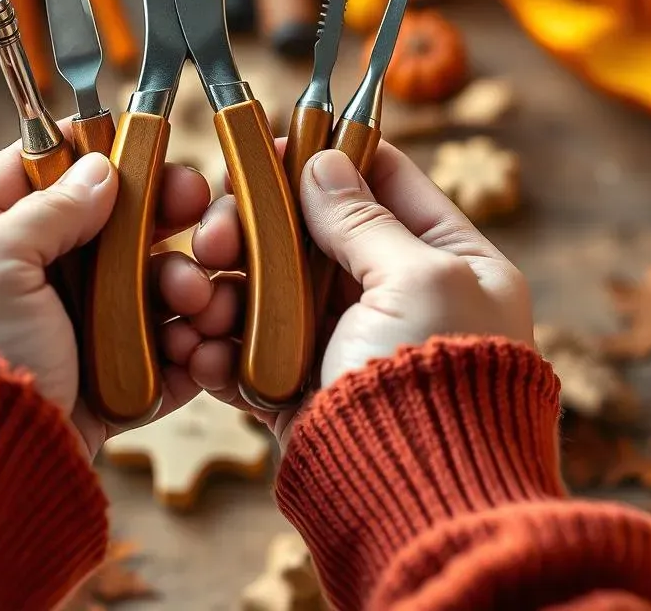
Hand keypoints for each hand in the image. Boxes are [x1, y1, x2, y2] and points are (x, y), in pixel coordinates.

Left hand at [0, 121, 236, 458]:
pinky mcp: (94, 388)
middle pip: (100, 231)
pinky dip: (182, 350)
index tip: (138, 140)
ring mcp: (58, 338)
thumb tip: (99, 169)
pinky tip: (201, 342)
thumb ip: (47, 209)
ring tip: (194, 297)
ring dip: (178, 285)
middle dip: (154, 219)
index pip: (28, 173)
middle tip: (197, 202)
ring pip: (136, 290)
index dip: (85, 153)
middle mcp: (13, 287)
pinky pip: (152, 355)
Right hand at [190, 140, 533, 446]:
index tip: (268, 144)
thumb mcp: (417, 280)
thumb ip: (364, 219)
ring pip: (273, 289)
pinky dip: (224, 348)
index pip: (385, 179)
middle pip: (312, 234)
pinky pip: (255, 352)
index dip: (328, 155)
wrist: (417, 506)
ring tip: (201, 300)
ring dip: (229, 289)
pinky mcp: (306, 389)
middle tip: (214, 233)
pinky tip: (202, 348)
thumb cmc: (436, 384)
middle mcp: (397, 296)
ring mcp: (348, 342)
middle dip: (257, 228)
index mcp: (449, 261)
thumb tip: (323, 161)